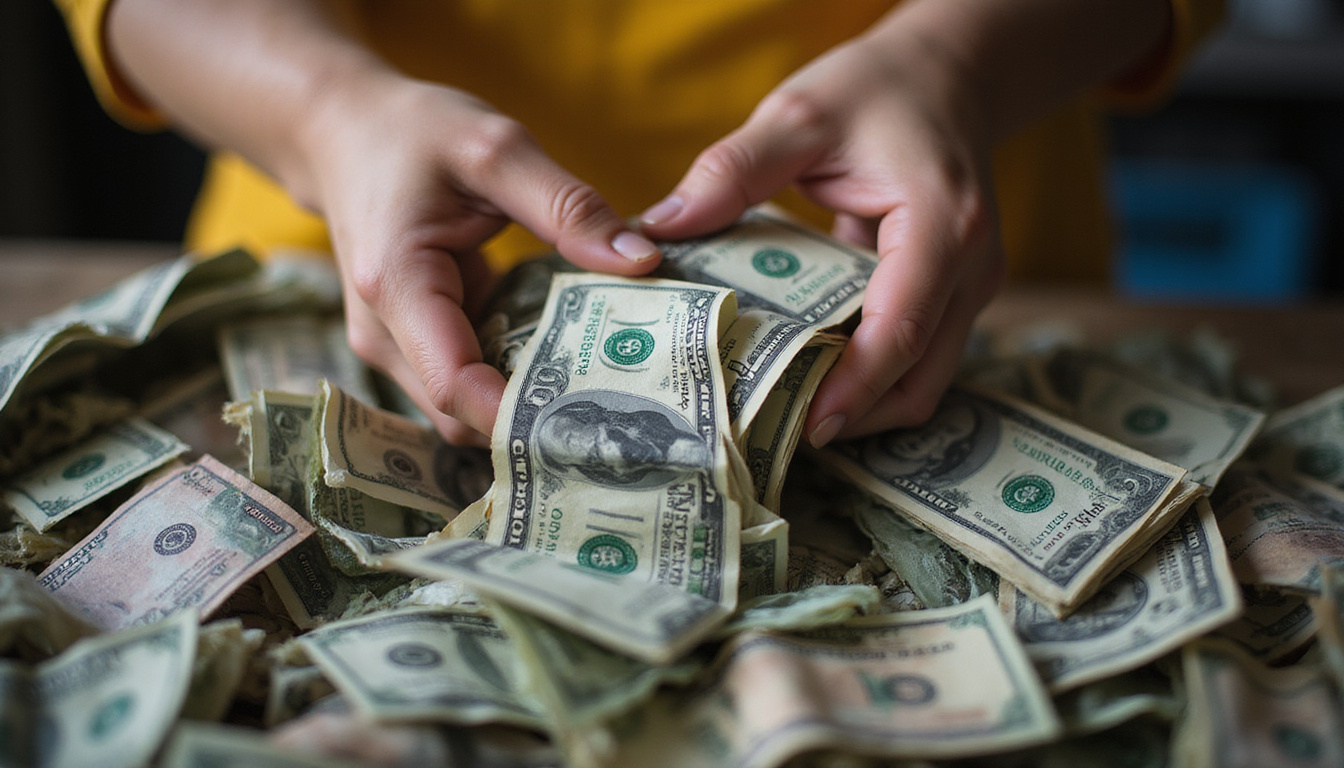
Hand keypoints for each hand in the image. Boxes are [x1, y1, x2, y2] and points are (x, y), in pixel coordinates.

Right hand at [299, 74, 661, 443]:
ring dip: (528, 401)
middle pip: (463, 414)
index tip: (595, 421)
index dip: (522, 418)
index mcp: (397, 286)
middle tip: (622, 402)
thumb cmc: (413, 131)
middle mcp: (384, 333)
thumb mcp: (496, 150)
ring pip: (466, 407)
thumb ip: (568, 207)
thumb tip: (642, 263)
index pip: (457, 388)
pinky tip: (569, 357)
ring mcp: (395, 345)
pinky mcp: (415, 343)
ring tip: (604, 382)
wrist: (342, 131)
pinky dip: (515, 375)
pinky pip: (469, 380)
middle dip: (535, 418)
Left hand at [640, 29, 1006, 447]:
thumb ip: (732, 169)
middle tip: (776, 434)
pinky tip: (812, 379)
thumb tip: (660, 228)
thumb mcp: (799, 115)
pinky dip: (871, 379)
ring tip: (787, 417)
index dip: (855, 387)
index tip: (804, 426)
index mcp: (940, 223)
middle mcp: (971, 266)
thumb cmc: (877, 89)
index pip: (903, 328)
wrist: (948, 75)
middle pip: (922, 377)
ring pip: (926, 380)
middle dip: (854, 415)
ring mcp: (971, 286)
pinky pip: (918, 358)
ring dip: (864, 406)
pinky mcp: (955, 295)